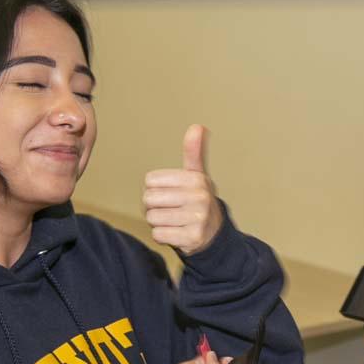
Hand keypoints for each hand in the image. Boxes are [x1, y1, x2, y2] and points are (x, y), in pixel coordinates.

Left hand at [144, 124, 223, 256]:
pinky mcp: (192, 238)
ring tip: (174, 220)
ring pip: (152, 218)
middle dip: (154, 207)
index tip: (170, 193)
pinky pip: (158, 234)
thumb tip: (198, 126)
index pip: (150, 181)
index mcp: (196, 178)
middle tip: (170, 209)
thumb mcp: (196, 175)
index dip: (155, 188)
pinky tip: (176, 232)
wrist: (214, 234)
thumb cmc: (197, 201)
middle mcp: (199, 197)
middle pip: (149, 199)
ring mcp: (197, 218)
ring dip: (158, 222)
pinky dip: (163, 236)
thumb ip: (194, 151)